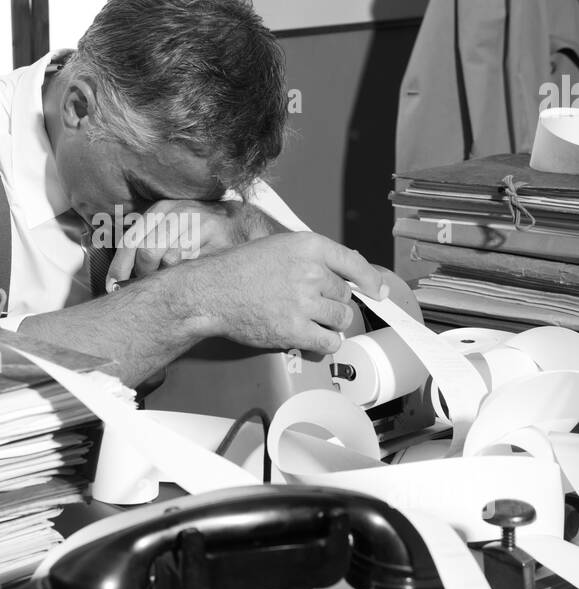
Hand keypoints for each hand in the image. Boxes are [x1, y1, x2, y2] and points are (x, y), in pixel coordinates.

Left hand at [106, 199, 266, 287]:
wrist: (239, 223)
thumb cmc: (198, 233)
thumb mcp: (169, 231)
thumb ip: (146, 246)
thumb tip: (118, 279)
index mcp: (158, 211)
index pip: (129, 241)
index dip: (118, 267)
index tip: (113, 287)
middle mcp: (174, 212)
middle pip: (146, 251)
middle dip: (143, 275)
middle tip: (148, 286)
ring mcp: (194, 219)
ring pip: (167, 258)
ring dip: (165, 276)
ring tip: (172, 279)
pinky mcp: (213, 230)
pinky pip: (190, 261)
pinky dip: (185, 273)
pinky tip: (189, 274)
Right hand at [195, 231, 386, 357]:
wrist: (211, 292)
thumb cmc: (238, 269)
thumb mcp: (278, 246)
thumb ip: (311, 256)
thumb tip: (348, 269)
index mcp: (309, 246)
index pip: (353, 263)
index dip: (369, 280)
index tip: (376, 291)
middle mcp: (311, 272)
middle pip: (345, 295)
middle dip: (331, 301)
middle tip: (309, 304)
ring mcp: (304, 302)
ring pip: (341, 319)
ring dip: (330, 323)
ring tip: (308, 320)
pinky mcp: (295, 330)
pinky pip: (330, 341)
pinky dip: (326, 342)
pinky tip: (313, 337)